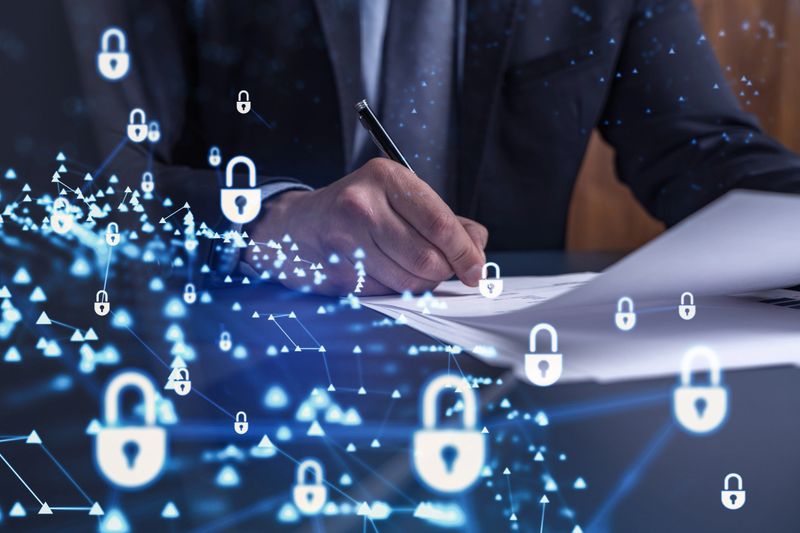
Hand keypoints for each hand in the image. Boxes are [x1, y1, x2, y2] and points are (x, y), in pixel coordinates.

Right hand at [244, 158, 487, 294]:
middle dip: (445, 272)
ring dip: (422, 284)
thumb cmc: (357, 209)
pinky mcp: (339, 272)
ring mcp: (346, 242)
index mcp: (386, 178)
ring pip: (409, 282)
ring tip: (413, 268)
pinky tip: (386, 272)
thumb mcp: (401, 197)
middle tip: (445, 269)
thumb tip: (478, 246)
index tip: (477, 269)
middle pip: (427, 259)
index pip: (440, 224)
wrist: (298, 226)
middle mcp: (363, 206)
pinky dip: (397, 291)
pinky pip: (388, 294)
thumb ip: (447, 220)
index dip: (465, 253)